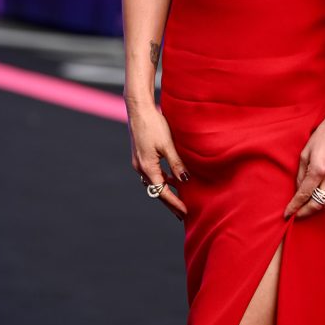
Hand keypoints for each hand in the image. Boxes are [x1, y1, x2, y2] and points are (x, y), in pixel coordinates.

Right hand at [128, 104, 189, 221]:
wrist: (139, 109)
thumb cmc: (154, 124)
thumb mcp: (168, 145)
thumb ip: (176, 164)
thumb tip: (185, 180)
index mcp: (147, 167)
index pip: (162, 192)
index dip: (174, 203)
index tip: (185, 213)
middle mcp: (140, 168)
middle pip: (156, 191)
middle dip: (170, 202)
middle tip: (182, 214)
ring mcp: (139, 162)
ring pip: (154, 182)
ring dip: (166, 191)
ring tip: (179, 199)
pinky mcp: (140, 156)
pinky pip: (152, 173)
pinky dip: (163, 179)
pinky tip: (172, 178)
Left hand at [283, 104, 324, 220]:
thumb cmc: (324, 134)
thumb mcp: (306, 151)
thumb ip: (301, 172)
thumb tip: (298, 189)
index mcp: (318, 170)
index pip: (304, 195)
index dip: (294, 207)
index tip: (287, 214)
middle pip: (317, 205)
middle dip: (305, 213)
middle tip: (296, 215)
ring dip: (317, 209)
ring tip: (307, 208)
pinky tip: (319, 197)